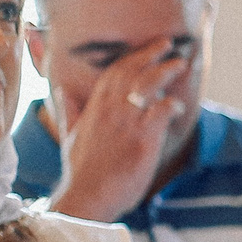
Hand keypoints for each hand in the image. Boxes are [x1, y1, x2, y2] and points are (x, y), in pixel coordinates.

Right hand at [52, 40, 190, 220]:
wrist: (87, 198)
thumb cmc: (81, 171)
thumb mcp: (69, 137)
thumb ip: (70, 112)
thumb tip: (61, 91)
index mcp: (92, 109)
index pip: (113, 72)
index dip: (132, 57)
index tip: (148, 48)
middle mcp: (109, 111)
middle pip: (131, 72)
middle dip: (150, 55)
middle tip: (168, 44)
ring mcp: (126, 124)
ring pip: (147, 86)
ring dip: (165, 72)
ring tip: (180, 64)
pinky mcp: (142, 140)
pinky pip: (160, 112)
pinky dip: (171, 105)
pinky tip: (177, 106)